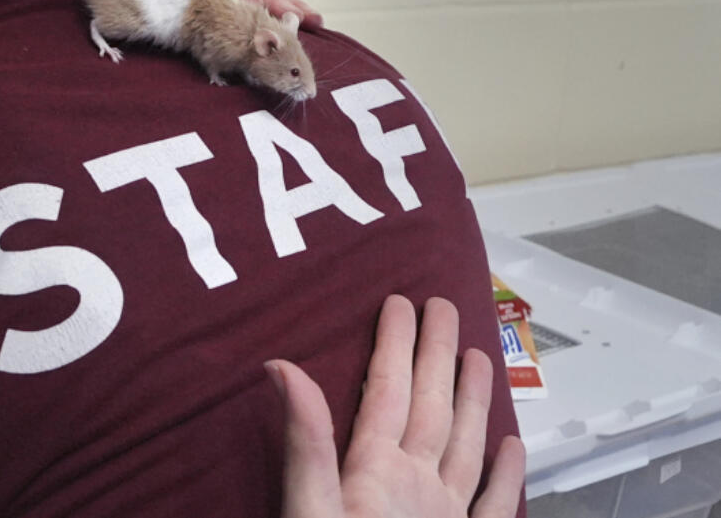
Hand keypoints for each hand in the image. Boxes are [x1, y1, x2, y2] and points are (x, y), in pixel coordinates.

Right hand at [266, 295, 525, 517]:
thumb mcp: (304, 513)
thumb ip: (302, 443)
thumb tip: (284, 367)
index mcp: (376, 472)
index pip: (387, 391)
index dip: (394, 344)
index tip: (399, 302)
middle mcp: (420, 485)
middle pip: (432, 405)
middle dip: (436, 352)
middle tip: (444, 304)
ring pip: (467, 442)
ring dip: (473, 396)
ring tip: (479, 354)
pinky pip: (493, 504)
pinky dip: (506, 473)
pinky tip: (515, 446)